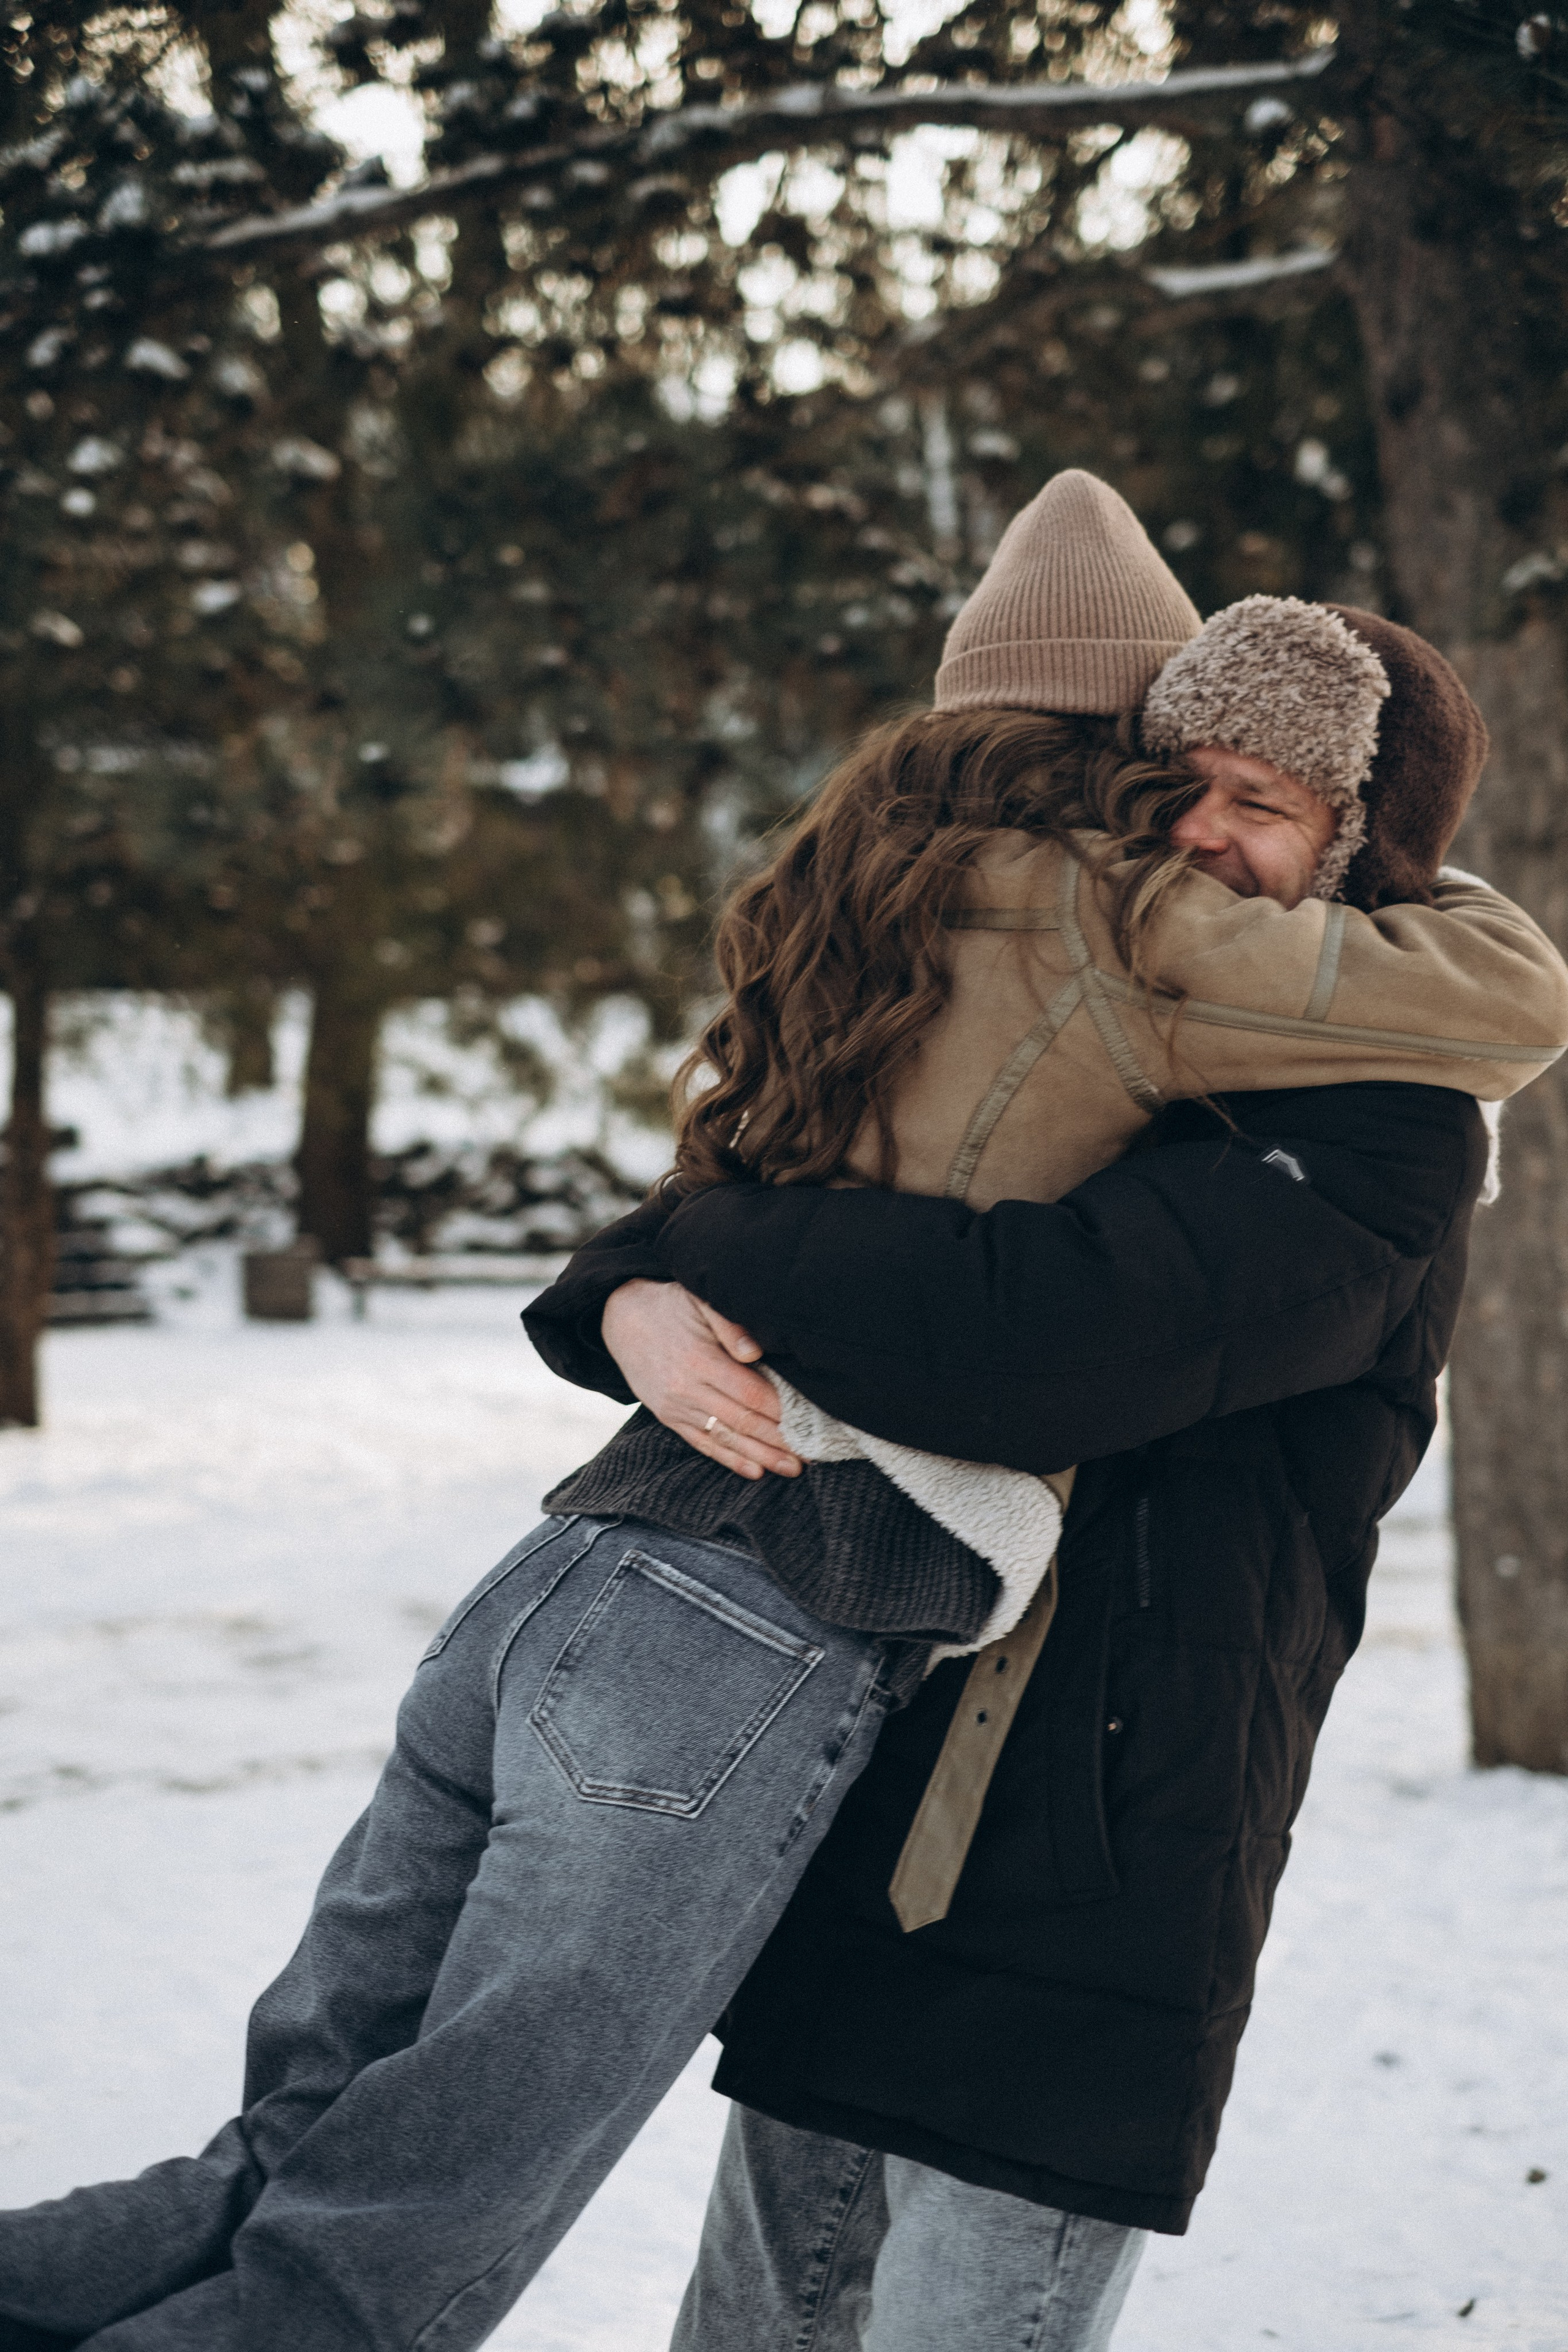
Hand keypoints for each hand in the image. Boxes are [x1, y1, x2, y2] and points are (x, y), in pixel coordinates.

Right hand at [601, 1280, 802, 1479]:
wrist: (619, 1318)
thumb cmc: (670, 1305)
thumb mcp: (698, 1299)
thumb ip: (729, 1323)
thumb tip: (755, 1351)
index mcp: (699, 1360)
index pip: (750, 1394)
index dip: (781, 1411)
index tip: (810, 1422)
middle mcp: (686, 1389)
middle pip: (743, 1421)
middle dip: (779, 1441)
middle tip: (812, 1453)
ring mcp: (676, 1408)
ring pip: (726, 1438)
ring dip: (761, 1457)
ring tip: (793, 1468)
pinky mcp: (668, 1417)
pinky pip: (703, 1444)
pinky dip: (730, 1460)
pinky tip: (755, 1471)